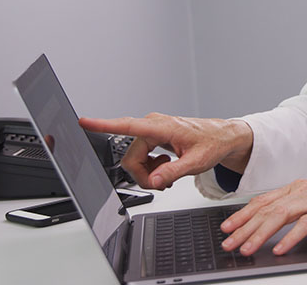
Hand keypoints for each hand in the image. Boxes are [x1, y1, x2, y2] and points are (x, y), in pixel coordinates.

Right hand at [79, 113, 252, 189]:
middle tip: (164, 183)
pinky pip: (141, 158)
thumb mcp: (196, 162)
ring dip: (148, 173)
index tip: (84, 122)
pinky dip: (151, 168)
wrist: (222, 137)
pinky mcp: (153, 137)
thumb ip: (174, 172)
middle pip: (130, 158)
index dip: (103, 125)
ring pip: (134, 160)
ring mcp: (152, 131)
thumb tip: (155, 181)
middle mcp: (153, 125)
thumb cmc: (213, 143)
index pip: (127, 125)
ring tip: (169, 175)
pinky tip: (166, 168)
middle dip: (143, 175)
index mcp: (162, 126)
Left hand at [219, 180, 306, 255]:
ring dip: (261, 234)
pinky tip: (280, 249)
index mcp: (299, 187)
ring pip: (282, 214)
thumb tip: (267, 229)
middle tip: (229, 243)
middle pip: (268, 208)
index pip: (264, 201)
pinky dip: (291, 237)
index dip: (243, 215)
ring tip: (248, 249)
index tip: (226, 228)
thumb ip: (294, 214)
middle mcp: (306, 189)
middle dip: (245, 227)